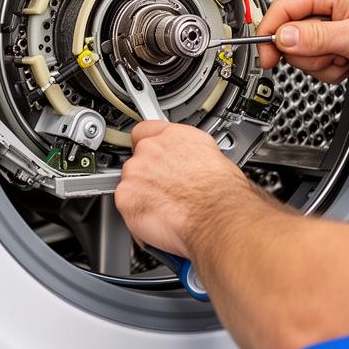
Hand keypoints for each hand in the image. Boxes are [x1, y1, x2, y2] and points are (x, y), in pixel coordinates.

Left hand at [116, 122, 249, 255]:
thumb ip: (192, 156)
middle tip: (167, 190)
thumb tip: (193, 165)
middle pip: (138, 158)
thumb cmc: (222, 194)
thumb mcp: (215, 158)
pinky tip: (157, 219)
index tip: (153, 155)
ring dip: (142, 194)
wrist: (216, 216)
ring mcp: (136, 171)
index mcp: (174, 135)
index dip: (149, 145)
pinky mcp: (125, 197)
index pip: (146, 130)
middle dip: (149, 174)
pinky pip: (125, 204)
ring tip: (166, 208)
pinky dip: (137, 214)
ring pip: (130, 182)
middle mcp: (152, 148)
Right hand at [256, 0, 348, 82]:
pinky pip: (319, 61)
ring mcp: (334, 24)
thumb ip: (316, 38)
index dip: (271, 33)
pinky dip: (333, 69)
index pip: (284, 9)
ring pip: (305, 52)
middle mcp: (329, 5)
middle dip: (311, 54)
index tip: (267, 56)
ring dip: (324, 64)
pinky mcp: (338, 41)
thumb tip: (283, 37)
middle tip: (335, 55)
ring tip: (348, 59)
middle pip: (292, 35)